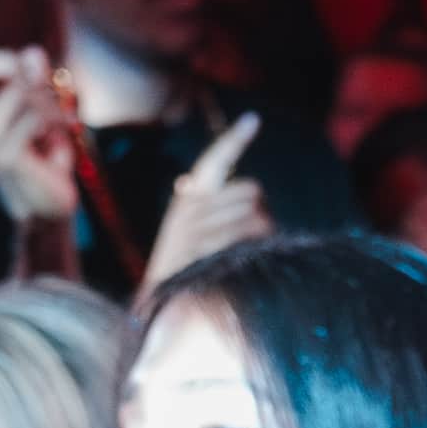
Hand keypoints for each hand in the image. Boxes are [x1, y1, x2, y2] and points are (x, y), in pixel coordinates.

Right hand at [0, 6, 75, 225]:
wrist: (48, 198)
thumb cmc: (39, 146)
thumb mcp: (36, 103)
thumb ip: (31, 76)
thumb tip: (32, 51)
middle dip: (14, 63)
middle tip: (43, 77)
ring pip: (15, 89)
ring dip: (46, 95)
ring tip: (56, 113)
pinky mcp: (2, 155)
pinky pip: (32, 114)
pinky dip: (54, 116)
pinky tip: (58, 131)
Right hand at [146, 114, 272, 285]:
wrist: (164, 309)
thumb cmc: (183, 268)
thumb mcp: (183, 232)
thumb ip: (195, 205)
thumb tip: (185, 182)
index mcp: (189, 199)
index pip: (214, 161)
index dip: (234, 139)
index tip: (254, 118)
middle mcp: (191, 210)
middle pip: (252, 191)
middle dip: (260, 211)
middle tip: (247, 237)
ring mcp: (198, 232)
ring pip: (257, 217)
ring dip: (262, 236)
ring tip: (242, 256)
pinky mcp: (206, 253)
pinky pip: (248, 240)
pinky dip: (255, 250)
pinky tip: (243, 264)